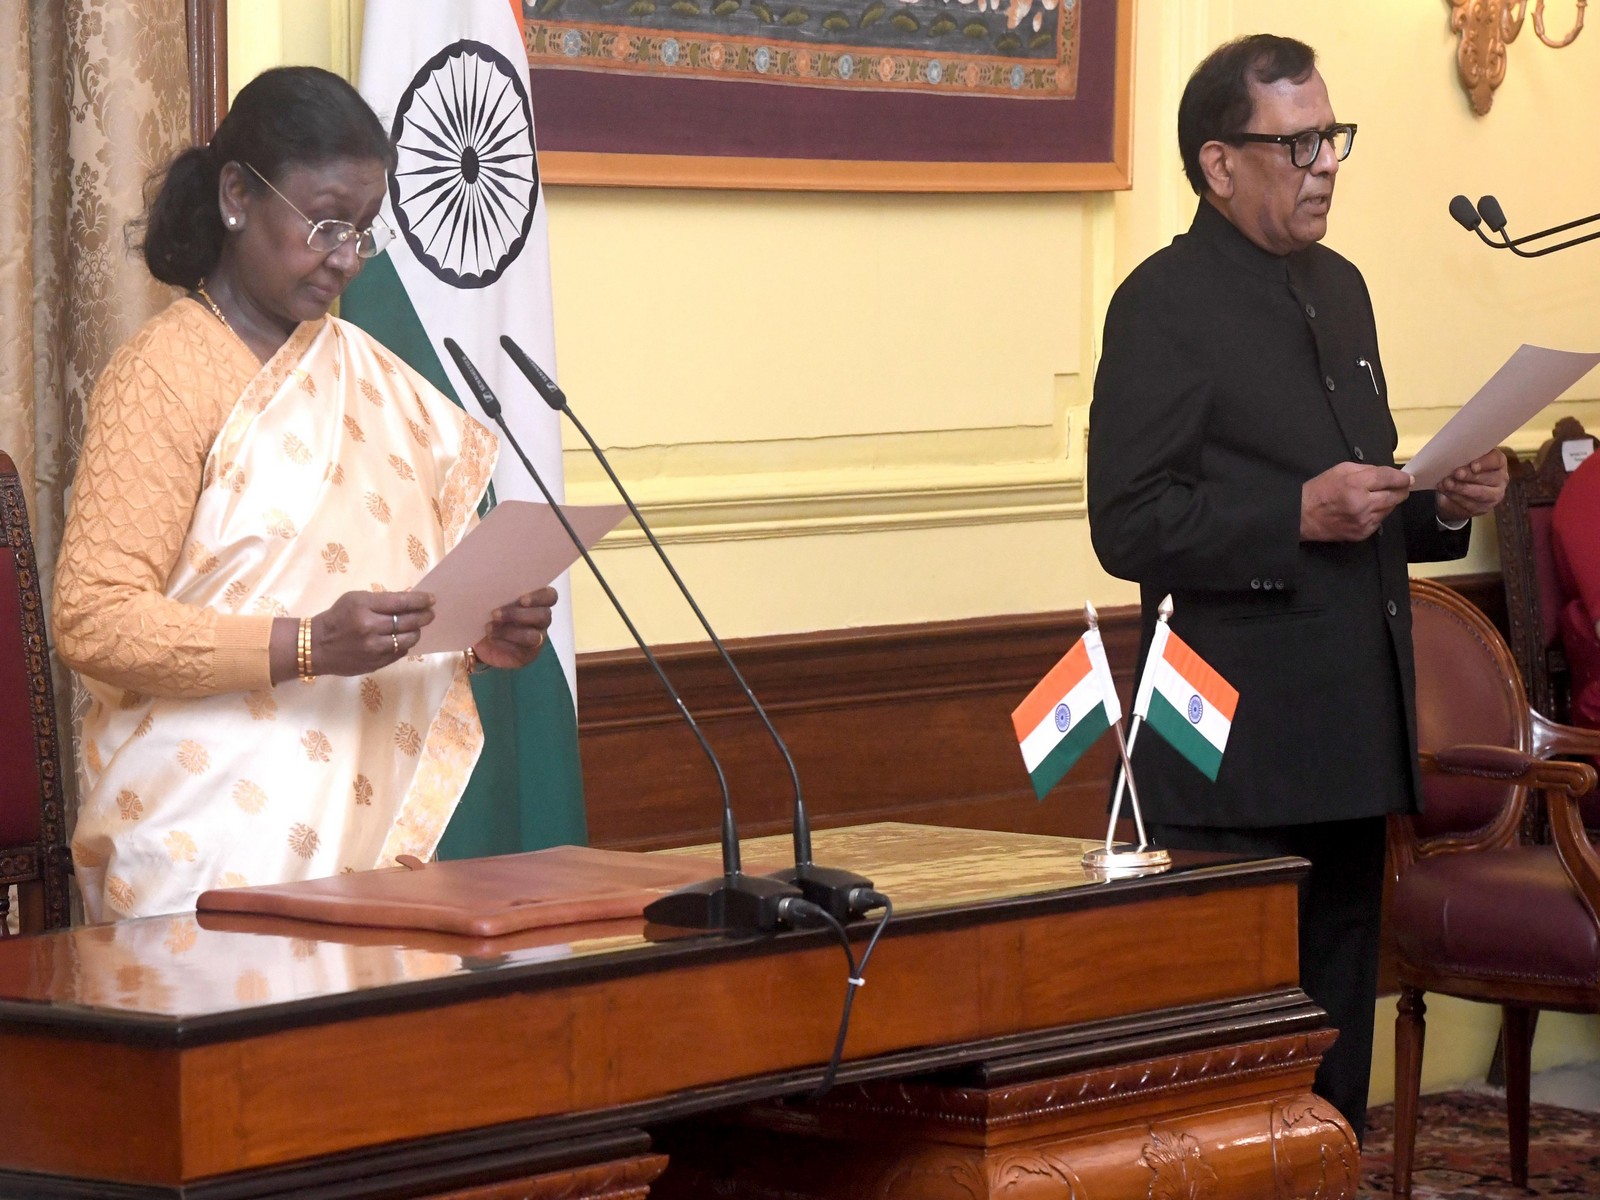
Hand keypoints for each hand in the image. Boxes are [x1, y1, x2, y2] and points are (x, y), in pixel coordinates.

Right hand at [311, 590, 434, 675]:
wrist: (317, 646)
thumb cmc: (337, 617)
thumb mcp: (355, 599)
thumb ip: (380, 600)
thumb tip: (409, 601)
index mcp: (364, 607)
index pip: (401, 602)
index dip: (420, 600)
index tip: (431, 599)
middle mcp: (370, 628)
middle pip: (409, 621)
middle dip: (424, 616)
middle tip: (430, 613)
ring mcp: (374, 648)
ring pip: (408, 639)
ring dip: (416, 632)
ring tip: (416, 627)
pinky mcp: (376, 663)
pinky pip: (400, 653)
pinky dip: (404, 645)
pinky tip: (402, 639)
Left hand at [470, 586, 557, 669]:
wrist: (481, 639)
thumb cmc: (489, 613)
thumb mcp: (492, 600)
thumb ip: (498, 593)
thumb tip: (491, 589)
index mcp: (537, 601)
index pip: (550, 596)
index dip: (539, 597)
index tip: (522, 599)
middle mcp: (541, 620)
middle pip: (543, 616)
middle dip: (518, 615)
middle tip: (495, 613)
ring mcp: (537, 639)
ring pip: (533, 636)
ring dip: (509, 631)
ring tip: (489, 628)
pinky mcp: (527, 654)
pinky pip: (521, 650)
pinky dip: (504, 643)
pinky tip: (491, 638)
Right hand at [1301, 462, 1413, 541]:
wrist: (1302, 516)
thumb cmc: (1319, 490)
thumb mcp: (1340, 470)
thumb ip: (1366, 470)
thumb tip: (1386, 475)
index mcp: (1356, 484)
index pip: (1388, 478)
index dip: (1402, 477)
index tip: (1408, 478)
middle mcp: (1363, 504)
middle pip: (1395, 495)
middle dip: (1401, 490)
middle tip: (1402, 487)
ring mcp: (1364, 521)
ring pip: (1389, 509)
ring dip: (1389, 502)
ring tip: (1380, 497)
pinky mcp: (1362, 533)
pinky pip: (1380, 521)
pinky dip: (1378, 514)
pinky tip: (1369, 510)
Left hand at [1435, 448, 1508, 523]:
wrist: (1458, 490)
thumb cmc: (1463, 467)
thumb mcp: (1464, 459)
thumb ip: (1464, 456)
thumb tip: (1453, 456)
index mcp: (1498, 462)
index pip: (1496, 460)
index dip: (1485, 463)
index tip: (1472, 466)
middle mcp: (1501, 478)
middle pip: (1488, 478)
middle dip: (1470, 476)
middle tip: (1456, 474)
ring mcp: (1494, 495)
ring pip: (1480, 493)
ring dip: (1461, 488)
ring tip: (1446, 483)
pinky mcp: (1483, 508)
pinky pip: (1470, 504)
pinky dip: (1455, 497)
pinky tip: (1445, 491)